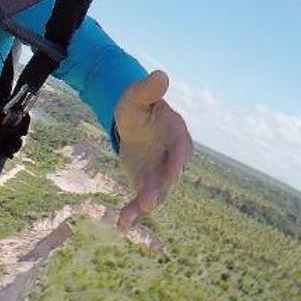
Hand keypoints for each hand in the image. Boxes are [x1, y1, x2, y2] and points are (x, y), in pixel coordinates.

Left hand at [112, 69, 191, 229]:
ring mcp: (159, 173)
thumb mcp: (137, 96)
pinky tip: (121, 226)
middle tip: (147, 203)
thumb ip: (148, 90)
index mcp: (177, 137)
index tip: (171, 176)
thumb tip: (160, 74)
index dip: (175, 164)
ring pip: (154, 193)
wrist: (132, 119)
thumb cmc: (138, 105)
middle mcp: (172, 160)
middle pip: (167, 178)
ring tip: (127, 221)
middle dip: (157, 191)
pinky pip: (139, 199)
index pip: (179, 152)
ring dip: (142, 207)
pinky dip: (132, 212)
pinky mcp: (145, 182)